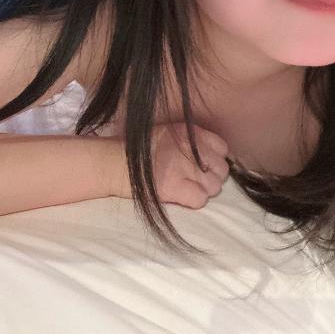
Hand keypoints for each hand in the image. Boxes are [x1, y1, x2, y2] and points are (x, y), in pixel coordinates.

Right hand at [110, 122, 229, 208]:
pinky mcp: (175, 188)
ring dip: (204, 190)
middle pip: (221, 169)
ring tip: (190, 189)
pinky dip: (194, 201)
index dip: (215, 159)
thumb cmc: (136, 149)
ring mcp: (184, 169)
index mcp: (188, 132)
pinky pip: (201, 199)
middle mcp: (190, 149)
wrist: (112, 162)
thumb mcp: (165, 133)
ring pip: (214, 186)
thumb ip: (186, 140)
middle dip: (212, 176)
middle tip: (197, 180)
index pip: (222, 148)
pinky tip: (183, 197)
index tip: (205, 165)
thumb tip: (206, 154)